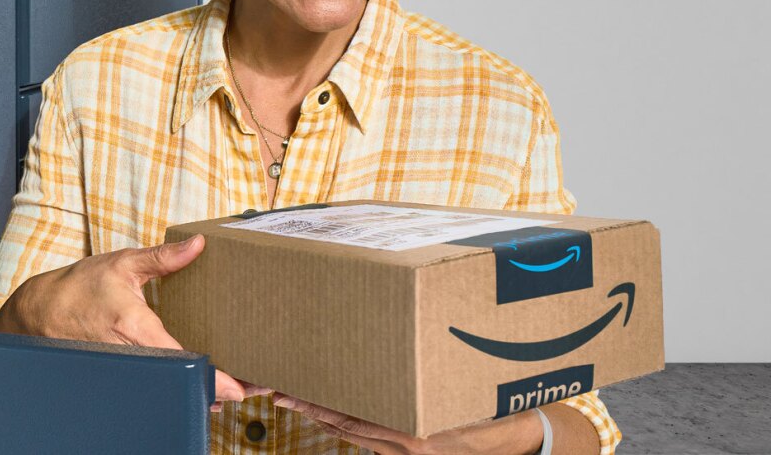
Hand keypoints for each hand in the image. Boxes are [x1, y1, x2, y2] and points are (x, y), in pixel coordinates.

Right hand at [0, 234, 264, 409]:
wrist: (41, 311)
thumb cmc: (81, 286)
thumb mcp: (123, 263)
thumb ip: (163, 257)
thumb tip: (199, 244)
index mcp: (134, 326)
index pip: (178, 357)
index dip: (208, 376)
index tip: (234, 387)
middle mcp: (129, 354)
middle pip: (176, 380)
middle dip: (210, 388)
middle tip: (245, 389)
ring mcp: (122, 369)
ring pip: (164, 387)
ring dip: (193, 389)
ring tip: (225, 390)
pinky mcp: (117, 374)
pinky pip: (149, 384)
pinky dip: (172, 386)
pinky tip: (193, 383)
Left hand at [271, 393, 543, 454]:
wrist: (522, 441)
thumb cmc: (496, 406)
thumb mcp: (462, 391)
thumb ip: (426, 383)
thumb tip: (387, 355)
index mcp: (417, 434)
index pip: (353, 417)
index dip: (317, 404)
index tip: (289, 390)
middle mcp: (408, 448)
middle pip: (345, 426)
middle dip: (311, 408)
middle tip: (279, 391)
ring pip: (354, 435)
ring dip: (325, 416)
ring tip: (295, 397)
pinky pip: (370, 443)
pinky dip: (348, 427)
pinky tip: (333, 413)